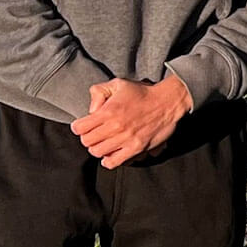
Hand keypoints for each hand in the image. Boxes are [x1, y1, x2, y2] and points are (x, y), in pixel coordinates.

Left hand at [70, 77, 192, 169]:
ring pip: (98, 152)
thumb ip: (99, 91)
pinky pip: (113, 162)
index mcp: (108, 111)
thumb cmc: (143, 93)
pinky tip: (111, 154)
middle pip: (87, 142)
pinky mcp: (136, 148)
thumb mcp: (118, 84)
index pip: (79, 128)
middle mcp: (115, 126)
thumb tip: (91, 109)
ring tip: (104, 142)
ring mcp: (126, 139)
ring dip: (98, 148)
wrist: (167, 102)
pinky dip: (109, 160)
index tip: (84, 125)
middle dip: (88, 137)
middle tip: (95, 134)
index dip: (79, 126)